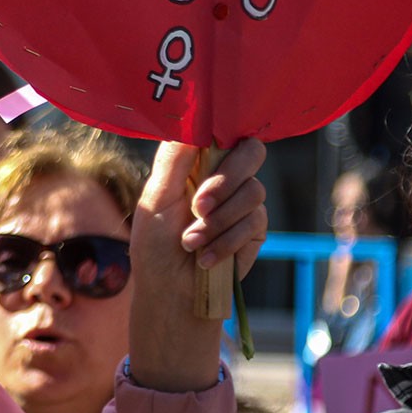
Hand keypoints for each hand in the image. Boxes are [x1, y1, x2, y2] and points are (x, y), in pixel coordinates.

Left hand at [128, 139, 267, 391]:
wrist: (171, 292)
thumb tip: (190, 120)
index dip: (223, 135)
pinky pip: (255, 223)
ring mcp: (243, 202)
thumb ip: (174, 161)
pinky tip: (204, 258)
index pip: (222, 131)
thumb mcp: (156, 199)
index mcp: (197, 162)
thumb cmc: (155, 244)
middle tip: (198, 205)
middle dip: (226, 178)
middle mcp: (223, 176)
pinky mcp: (256, 230)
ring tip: (189, 242)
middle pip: (251, 152)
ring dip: (218, 220)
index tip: (210, 149)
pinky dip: (226, 241)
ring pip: (253, 191)